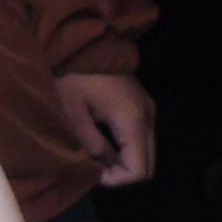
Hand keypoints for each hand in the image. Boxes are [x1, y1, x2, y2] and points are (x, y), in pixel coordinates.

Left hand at [55, 70, 159, 186]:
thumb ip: (92, 144)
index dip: (117, 180)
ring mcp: (147, 108)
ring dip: (124, 159)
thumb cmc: (73, 76)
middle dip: (122, 173)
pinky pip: (141, 136)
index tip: (93, 173)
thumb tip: (103, 165)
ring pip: (146, 151)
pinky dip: (126, 146)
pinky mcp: (142, 103)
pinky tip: (104, 139)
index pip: (139, 170)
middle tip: (95, 167)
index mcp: (132, 121)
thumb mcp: (74, 114)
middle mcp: (147, 116)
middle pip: (147, 164)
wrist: (83, 41)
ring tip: (97, 153)